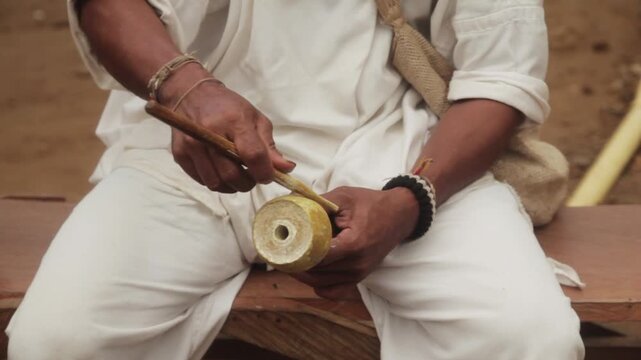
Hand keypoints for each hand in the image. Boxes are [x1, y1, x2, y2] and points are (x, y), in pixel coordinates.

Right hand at [161, 65, 294, 192]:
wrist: (191, 95)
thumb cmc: (228, 107)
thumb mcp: (255, 119)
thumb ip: (269, 147)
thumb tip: (287, 169)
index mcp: (234, 121)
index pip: (253, 155)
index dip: (264, 172)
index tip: (268, 176)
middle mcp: (210, 134)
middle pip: (233, 175)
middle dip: (248, 182)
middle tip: (252, 176)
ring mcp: (192, 146)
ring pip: (217, 183)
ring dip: (232, 186)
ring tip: (237, 174)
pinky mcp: (180, 155)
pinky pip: (203, 181)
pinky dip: (217, 182)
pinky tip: (222, 171)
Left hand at [292, 186, 418, 298]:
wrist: (400, 214)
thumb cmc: (372, 203)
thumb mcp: (344, 197)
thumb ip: (317, 202)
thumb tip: (289, 203)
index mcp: (353, 244)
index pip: (317, 258)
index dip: (296, 255)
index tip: (281, 248)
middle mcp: (357, 264)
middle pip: (316, 273)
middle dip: (295, 265)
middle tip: (279, 254)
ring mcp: (360, 274)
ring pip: (322, 284)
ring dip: (304, 275)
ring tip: (290, 261)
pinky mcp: (360, 277)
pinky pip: (334, 291)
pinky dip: (319, 286)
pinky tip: (310, 274)